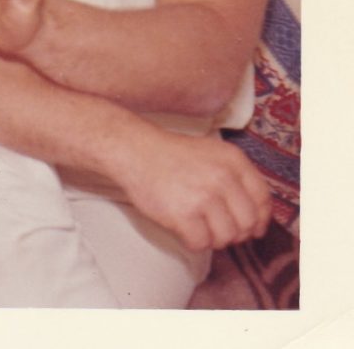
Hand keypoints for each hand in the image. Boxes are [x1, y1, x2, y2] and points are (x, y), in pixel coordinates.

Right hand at [111, 126, 271, 251]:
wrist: (134, 151)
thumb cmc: (171, 156)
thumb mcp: (212, 154)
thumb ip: (237, 179)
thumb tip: (256, 222)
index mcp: (234, 161)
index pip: (263, 200)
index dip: (260, 219)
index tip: (252, 228)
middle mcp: (223, 177)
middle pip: (247, 223)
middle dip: (234, 232)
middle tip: (217, 228)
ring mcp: (203, 196)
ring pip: (226, 237)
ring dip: (213, 238)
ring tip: (197, 226)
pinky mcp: (183, 214)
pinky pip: (201, 243)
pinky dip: (192, 241)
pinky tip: (182, 227)